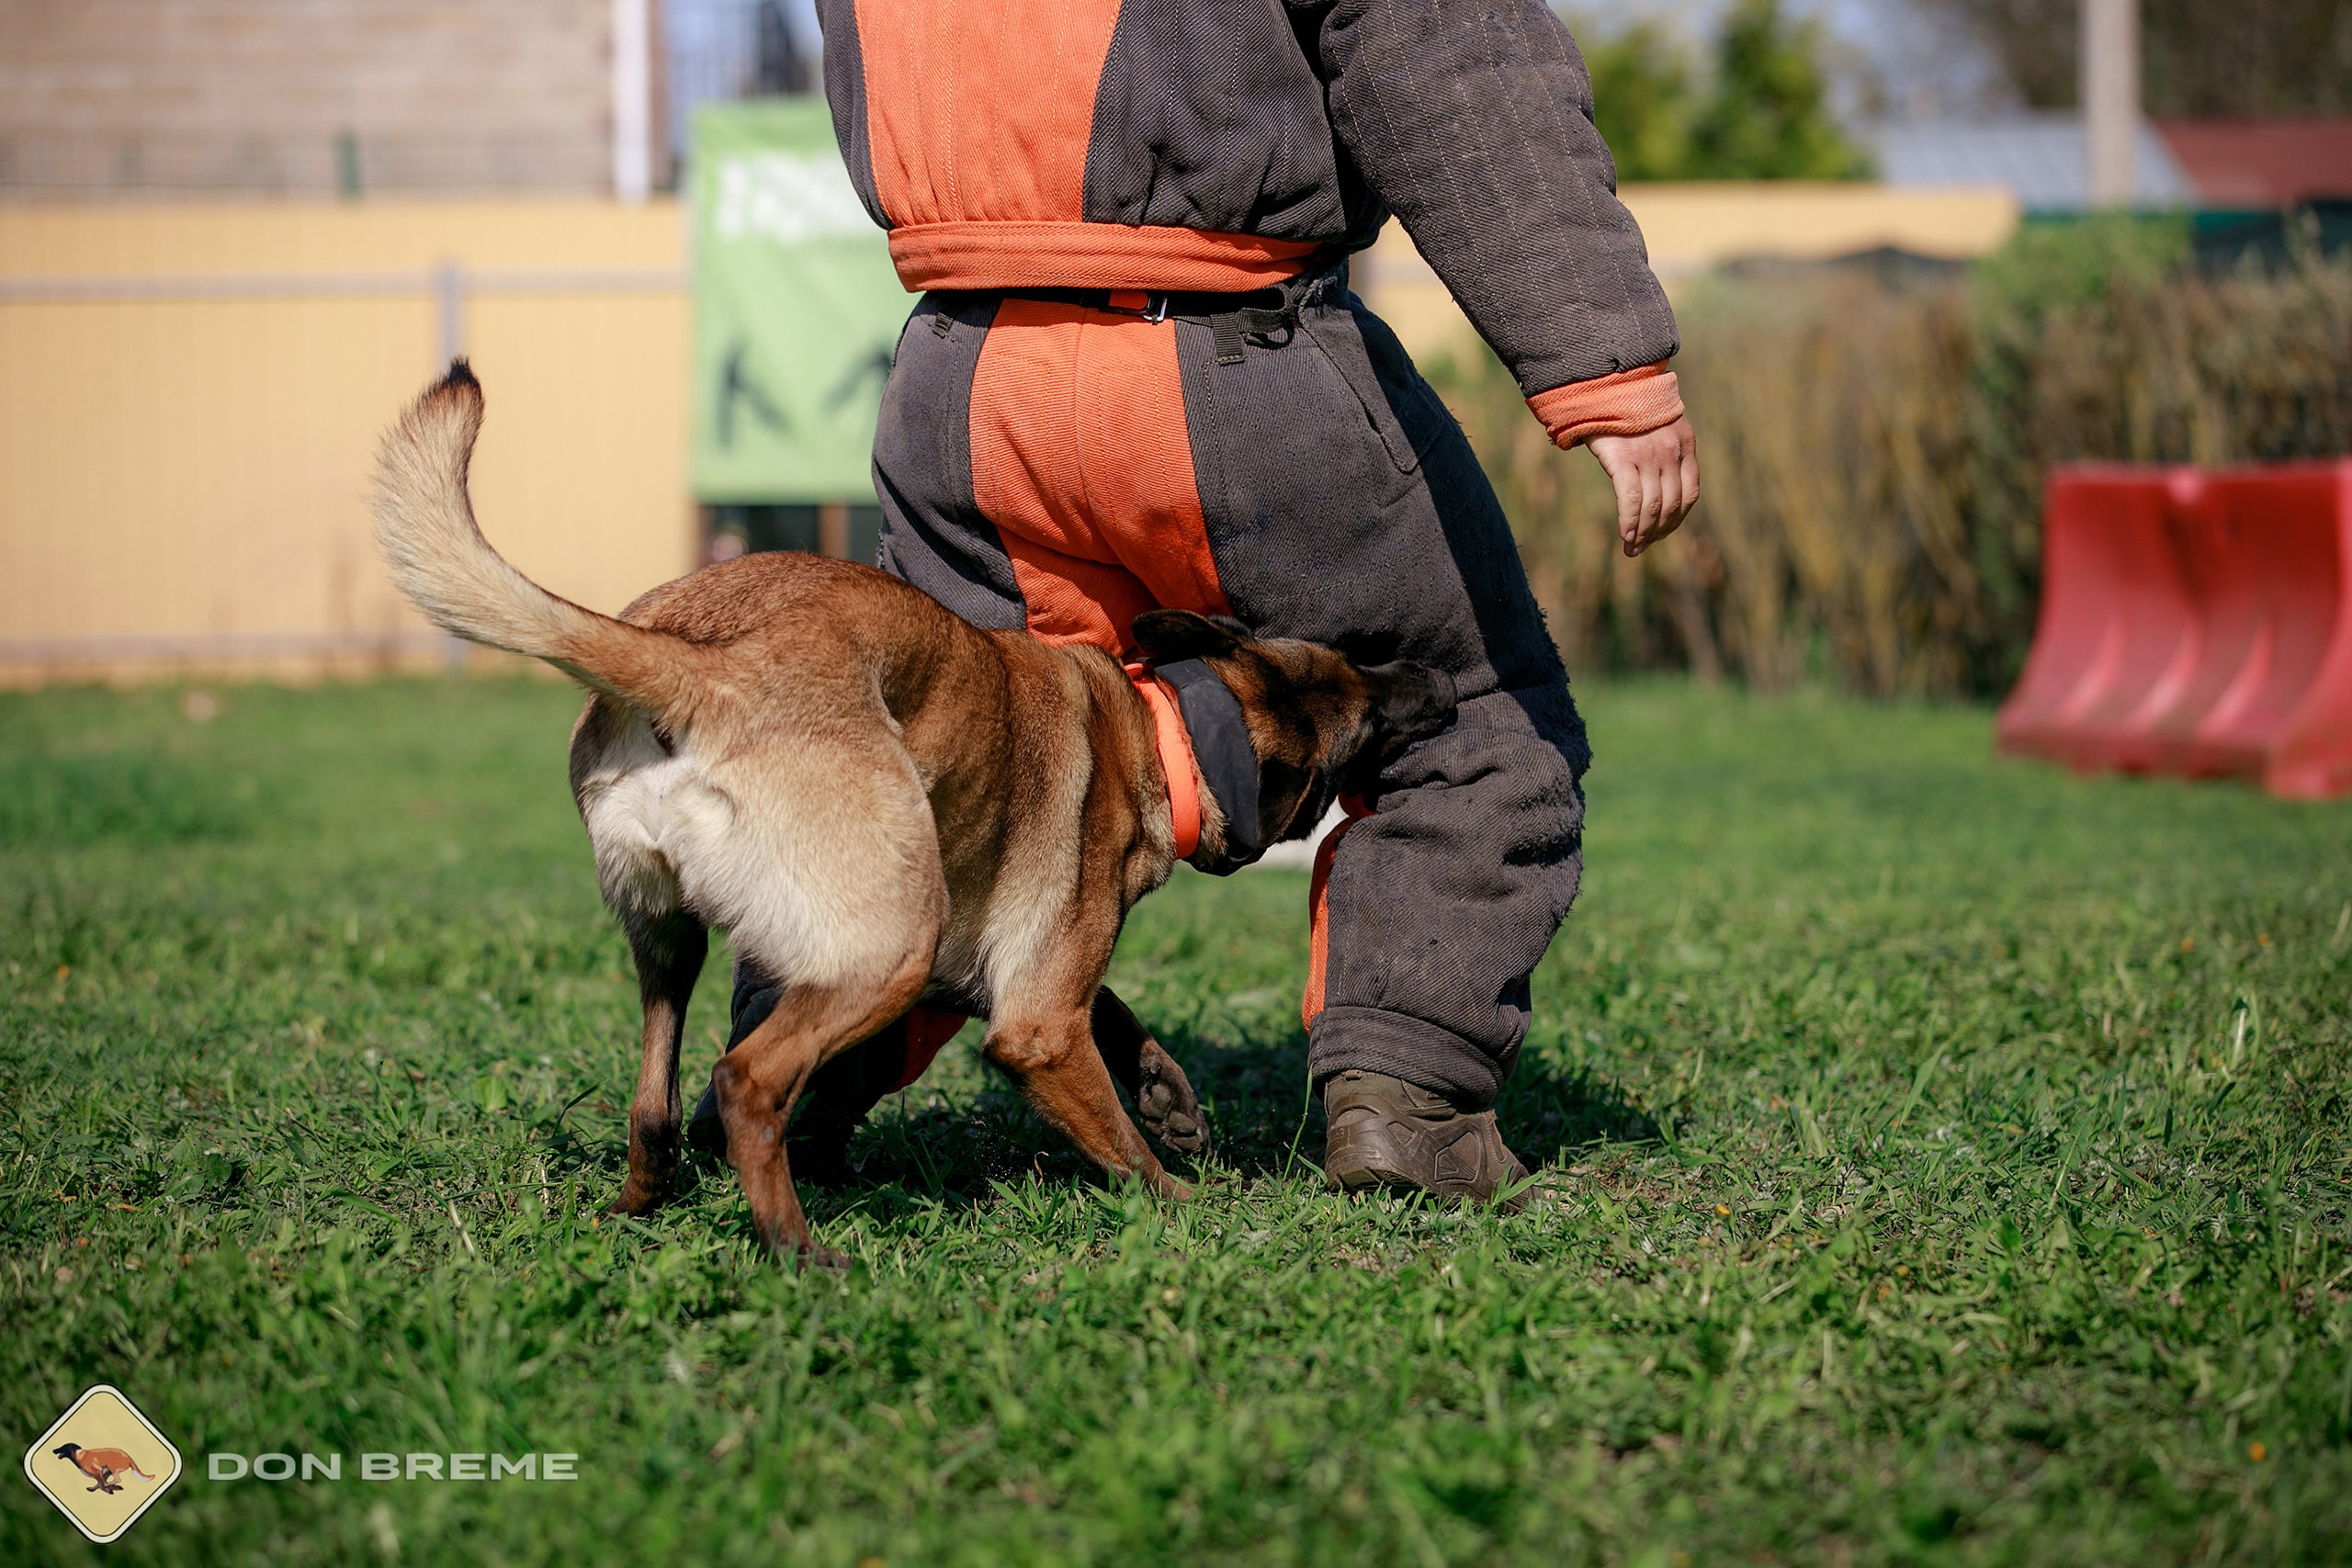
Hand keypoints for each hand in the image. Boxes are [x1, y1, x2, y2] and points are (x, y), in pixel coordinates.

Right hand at [1588, 417, 1698, 557]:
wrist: (1605, 381)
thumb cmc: (1626, 405)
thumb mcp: (1656, 425)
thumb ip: (1661, 452)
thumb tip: (1652, 487)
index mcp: (1685, 443)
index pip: (1690, 494)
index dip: (1677, 521)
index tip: (1661, 534)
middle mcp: (1671, 451)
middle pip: (1672, 505)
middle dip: (1658, 533)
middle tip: (1641, 548)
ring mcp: (1649, 455)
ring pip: (1653, 507)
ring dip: (1643, 534)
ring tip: (1632, 548)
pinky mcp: (1624, 459)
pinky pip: (1631, 500)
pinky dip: (1629, 522)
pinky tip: (1625, 535)